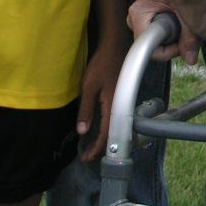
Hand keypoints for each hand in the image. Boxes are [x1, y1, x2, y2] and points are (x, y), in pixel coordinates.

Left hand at [75, 34, 127, 161]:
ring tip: (92, 146)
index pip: (106, 136)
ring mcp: (123, 101)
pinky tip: (100, 128)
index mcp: (113, 107)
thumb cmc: (102, 64)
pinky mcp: (122, 96)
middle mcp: (121, 107)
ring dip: (105, 140)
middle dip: (101, 149)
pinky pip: (116, 118)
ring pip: (116, 127)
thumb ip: (86, 110)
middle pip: (114, 135)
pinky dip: (108, 128)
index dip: (96, 149)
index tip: (86, 159)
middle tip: (88, 156)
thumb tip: (82, 132)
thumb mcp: (88, 87)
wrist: (116, 46)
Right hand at [127, 0, 200, 65]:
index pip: (148, 48)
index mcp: (139, 13)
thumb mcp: (186, 10)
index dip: (168, 51)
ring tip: (182, 25)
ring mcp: (136, 18)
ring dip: (170, 38)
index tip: (182, 44)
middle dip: (171, 44)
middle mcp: (133, 17)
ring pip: (153, 41)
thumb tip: (190, 59)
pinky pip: (153, 35)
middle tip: (185, 34)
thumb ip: (189, 35)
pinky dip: (167, 33)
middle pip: (151, 46)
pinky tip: (177, 23)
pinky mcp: (142, 19)